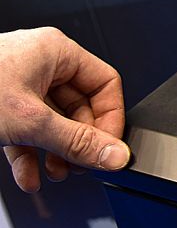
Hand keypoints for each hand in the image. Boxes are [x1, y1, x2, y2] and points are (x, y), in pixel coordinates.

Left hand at [0, 27, 128, 191]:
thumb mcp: (30, 121)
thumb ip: (75, 141)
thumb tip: (114, 154)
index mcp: (57, 52)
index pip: (105, 84)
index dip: (110, 120)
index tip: (106, 148)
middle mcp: (41, 64)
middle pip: (79, 107)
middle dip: (77, 142)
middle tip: (80, 165)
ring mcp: (19, 84)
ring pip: (52, 121)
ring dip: (54, 152)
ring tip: (55, 173)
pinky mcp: (0, 104)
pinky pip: (26, 129)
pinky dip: (29, 154)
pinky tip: (28, 176)